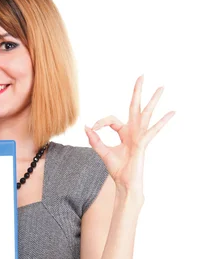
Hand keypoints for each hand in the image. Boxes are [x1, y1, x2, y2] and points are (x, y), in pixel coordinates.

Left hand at [84, 74, 175, 196]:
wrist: (124, 183)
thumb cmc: (117, 169)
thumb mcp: (102, 152)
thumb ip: (95, 139)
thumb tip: (86, 126)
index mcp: (124, 133)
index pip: (111, 120)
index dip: (100, 123)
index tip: (93, 129)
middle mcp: (133, 132)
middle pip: (135, 107)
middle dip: (137, 92)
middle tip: (142, 75)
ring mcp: (140, 136)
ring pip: (146, 114)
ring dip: (153, 100)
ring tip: (161, 87)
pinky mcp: (143, 143)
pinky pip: (153, 130)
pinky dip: (163, 121)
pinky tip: (172, 112)